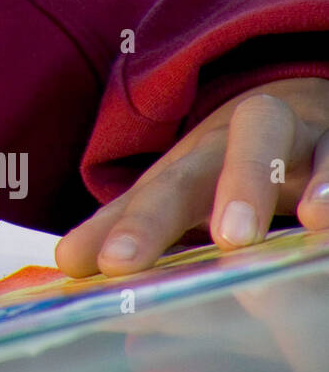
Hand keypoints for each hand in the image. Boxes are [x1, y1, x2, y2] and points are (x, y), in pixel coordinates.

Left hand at [56, 77, 328, 277]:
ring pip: (294, 137)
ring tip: (309, 219)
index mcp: (196, 157)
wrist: (295, 107)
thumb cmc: (225, 164)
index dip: (138, 226)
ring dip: (304, 177)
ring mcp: (301, 138)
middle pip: (226, 148)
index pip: (164, 189)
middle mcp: (243, 139)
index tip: (111, 265)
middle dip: (229, 185)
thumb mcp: (178, 191)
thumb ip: (127, 225)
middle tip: (229, 237)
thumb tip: (67, 261)